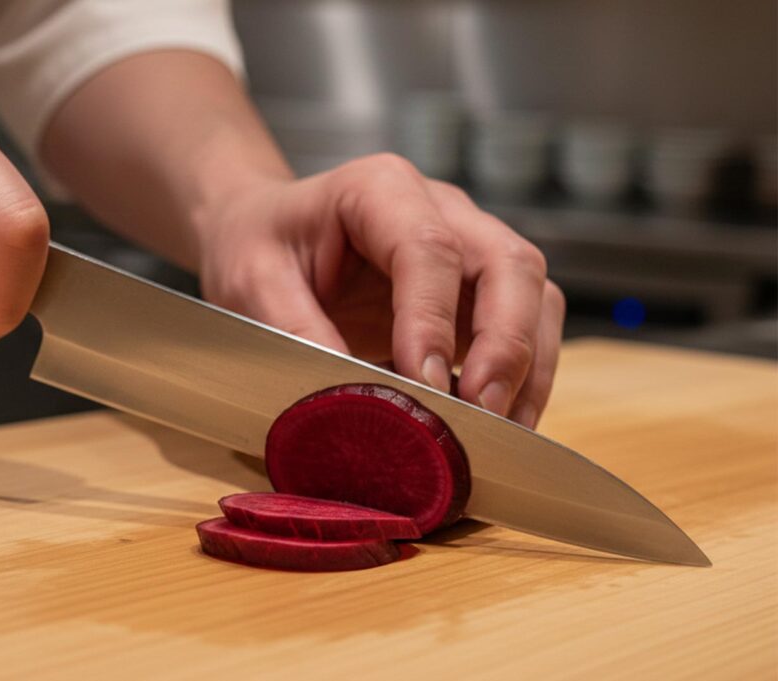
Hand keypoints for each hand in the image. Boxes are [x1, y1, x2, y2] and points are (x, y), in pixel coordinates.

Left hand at [197, 154, 564, 428]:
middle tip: (482, 413)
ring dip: (527, 365)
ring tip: (500, 432)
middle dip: (506, 343)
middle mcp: (439, 207)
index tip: (425, 385)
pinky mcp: (476, 286)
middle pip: (508, 263)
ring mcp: (467, 243)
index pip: (428, 248)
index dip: (433, 320)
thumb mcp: (251, 282)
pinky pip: (525, 323)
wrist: (264, 230)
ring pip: (533, 293)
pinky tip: (498, 421)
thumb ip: (296, 331)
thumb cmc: (258, 244)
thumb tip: (352, 398)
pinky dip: (524, 375)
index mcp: (378, 188)